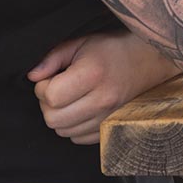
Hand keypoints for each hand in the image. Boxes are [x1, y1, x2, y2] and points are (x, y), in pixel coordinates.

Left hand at [28, 30, 178, 144]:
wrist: (150, 60)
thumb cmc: (112, 49)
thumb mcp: (81, 43)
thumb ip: (53, 58)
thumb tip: (32, 77)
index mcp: (93, 74)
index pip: (50, 96)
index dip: (43, 87)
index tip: (52, 77)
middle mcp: (103, 99)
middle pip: (53, 119)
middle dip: (47, 104)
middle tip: (59, 88)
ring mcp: (109, 116)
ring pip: (63, 132)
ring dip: (60, 116)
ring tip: (71, 98)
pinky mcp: (111, 127)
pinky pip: (78, 138)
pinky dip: (74, 126)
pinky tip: (81, 108)